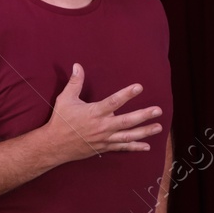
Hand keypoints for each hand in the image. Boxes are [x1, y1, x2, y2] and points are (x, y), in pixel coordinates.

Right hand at [42, 63, 162, 162]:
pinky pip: (122, 147)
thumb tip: (77, 65)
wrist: (54, 145)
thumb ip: (74, 82)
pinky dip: (135, 147)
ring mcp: (105, 138)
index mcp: (94, 112)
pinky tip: (146, 146)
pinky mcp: (104, 147)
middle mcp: (102, 126)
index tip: (139, 87)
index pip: (114, 102)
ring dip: (144, 132)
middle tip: (158, 110)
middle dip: (144, 116)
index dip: (127, 94)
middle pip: (127, 121)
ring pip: (128, 136)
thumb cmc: (61, 121)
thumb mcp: (65, 99)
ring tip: (159, 127)